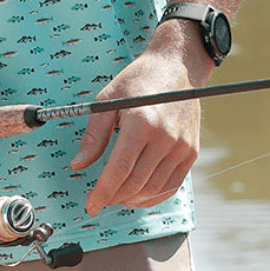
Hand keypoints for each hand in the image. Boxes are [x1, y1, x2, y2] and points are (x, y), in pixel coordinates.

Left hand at [69, 46, 204, 215]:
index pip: (120, 169)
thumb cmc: (139, 80)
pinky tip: (138, 195)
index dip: (103, 192)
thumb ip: (94, 136)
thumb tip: (78, 165)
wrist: (177, 66)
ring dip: (132, 200)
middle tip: (100, 199)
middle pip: (136, 183)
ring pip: (154, 188)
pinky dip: (153, 196)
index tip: (91, 204)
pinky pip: (172, 185)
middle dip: (114, 198)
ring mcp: (181, 146)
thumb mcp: (108, 101)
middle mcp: (165, 137)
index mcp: (142, 122)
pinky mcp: (191, 152)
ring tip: (116, 197)